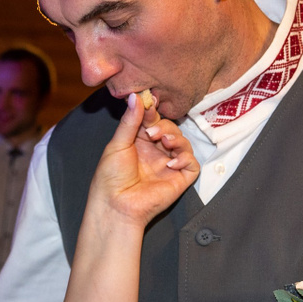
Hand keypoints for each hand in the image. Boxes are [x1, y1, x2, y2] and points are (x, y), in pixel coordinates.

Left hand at [87, 91, 197, 227]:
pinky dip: (185, 158)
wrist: (116, 205)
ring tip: (164, 143)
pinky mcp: (179, 179)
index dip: (153, 112)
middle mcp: (155, 152)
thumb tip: (136, 96)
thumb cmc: (111, 177)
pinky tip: (171, 162)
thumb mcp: (118, 144)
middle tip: (152, 132)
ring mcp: (168, 165)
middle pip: (171, 129)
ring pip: (184, 143)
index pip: (153, 121)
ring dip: (176, 138)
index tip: (150, 102)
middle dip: (164, 126)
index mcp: (140, 142)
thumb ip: (130, 121)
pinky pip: (192, 164)